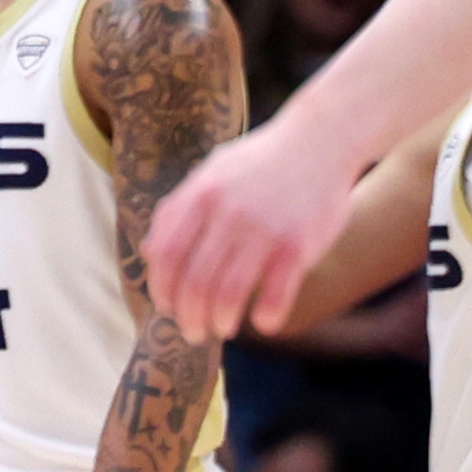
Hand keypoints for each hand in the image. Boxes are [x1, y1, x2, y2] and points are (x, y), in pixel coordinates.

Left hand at [144, 118, 353, 342]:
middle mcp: (227, 214)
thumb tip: (150, 251)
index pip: (166, 255)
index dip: (162, 288)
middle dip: (189, 315)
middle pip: (195, 281)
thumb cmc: (260, 162)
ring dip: (221, 321)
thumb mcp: (210, 174)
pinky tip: (263, 322)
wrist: (321, 140)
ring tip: (222, 329)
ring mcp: (263, 229)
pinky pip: (276, 292)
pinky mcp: (298, 243)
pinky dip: (266, 315)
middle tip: (194, 332)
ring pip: (229, 292)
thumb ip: (178, 210)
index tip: (167, 307)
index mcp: (199, 197)